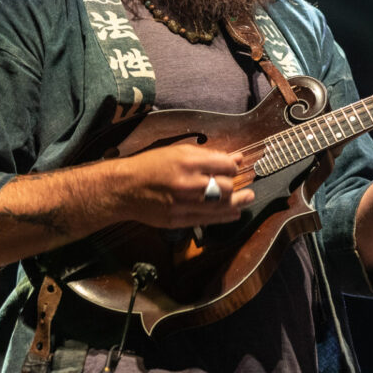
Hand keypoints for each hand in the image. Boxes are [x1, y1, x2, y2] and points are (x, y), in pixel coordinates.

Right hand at [115, 142, 252, 227]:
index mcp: (188, 162)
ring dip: (238, 202)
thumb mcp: (179, 152)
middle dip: (236, 185)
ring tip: (248, 198)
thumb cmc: (151, 166)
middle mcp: (188, 183)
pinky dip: (225, 216)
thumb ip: (209, 156)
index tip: (233, 168)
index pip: (226, 166)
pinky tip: (234, 213)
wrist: (124, 188)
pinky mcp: (179, 220)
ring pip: (221, 205)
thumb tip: (235, 158)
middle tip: (242, 184)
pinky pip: (209, 220)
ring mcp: (184, 204)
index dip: (234, 167)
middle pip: (227, 187)